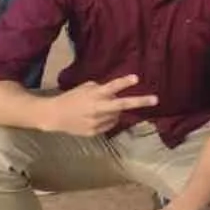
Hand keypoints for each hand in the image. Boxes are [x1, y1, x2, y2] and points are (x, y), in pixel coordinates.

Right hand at [39, 74, 159, 136]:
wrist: (54, 116)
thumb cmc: (71, 98)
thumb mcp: (85, 88)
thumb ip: (101, 89)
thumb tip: (114, 92)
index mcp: (94, 95)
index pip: (111, 87)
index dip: (124, 82)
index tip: (136, 78)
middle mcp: (97, 108)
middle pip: (122, 105)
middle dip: (140, 102)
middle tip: (155, 99)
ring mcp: (96, 121)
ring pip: (117, 116)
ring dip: (116, 111)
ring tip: (103, 108)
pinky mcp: (94, 131)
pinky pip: (109, 124)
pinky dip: (108, 119)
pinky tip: (98, 117)